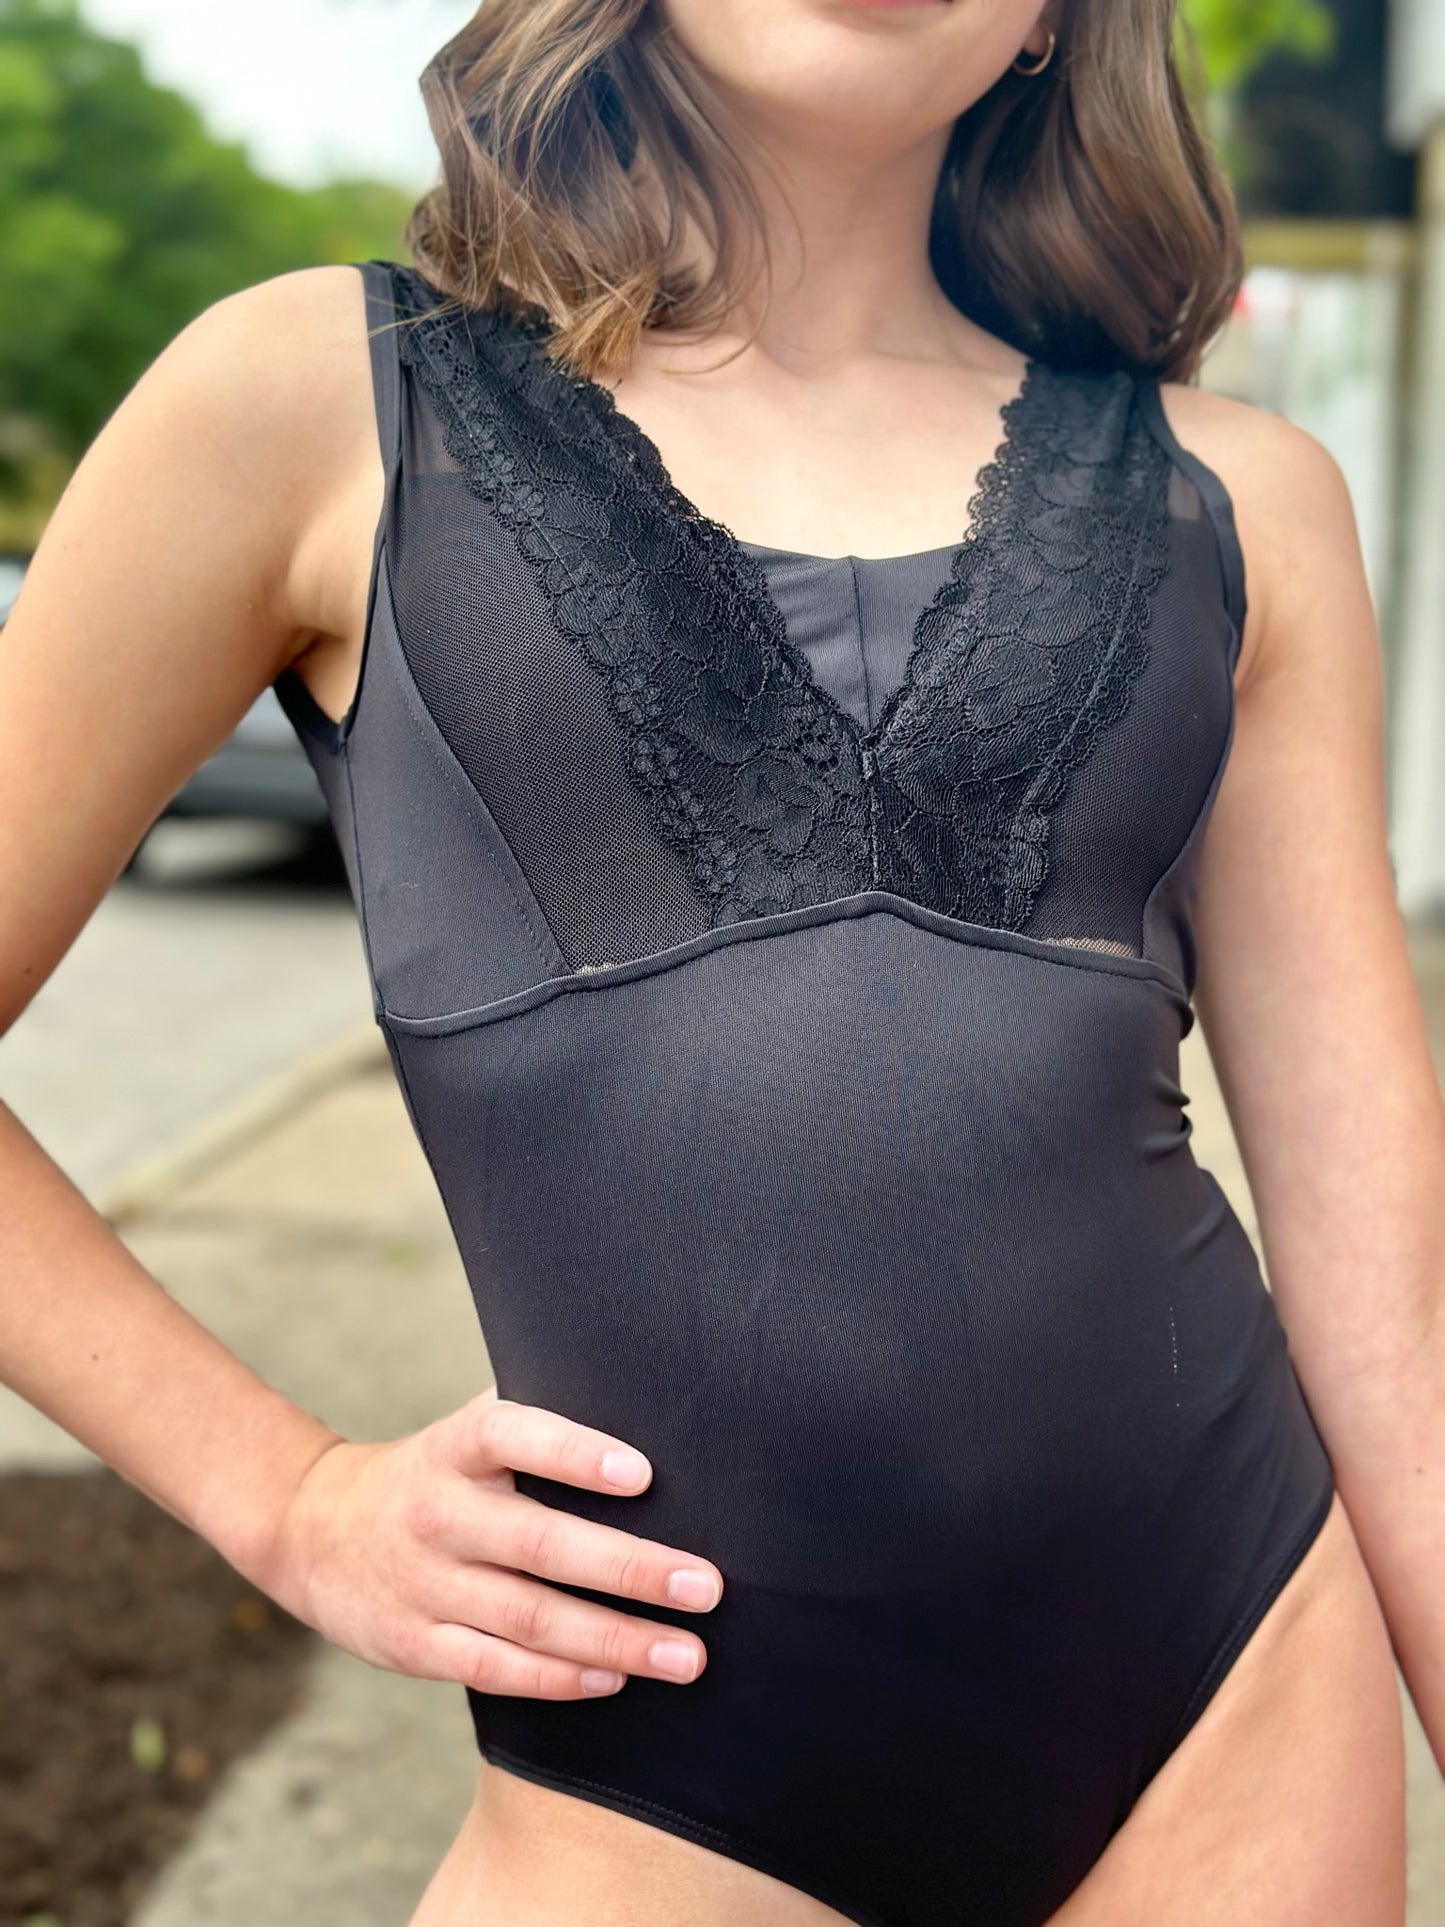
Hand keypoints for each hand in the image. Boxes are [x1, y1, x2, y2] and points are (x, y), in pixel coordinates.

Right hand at [258, 1386, 722, 1699]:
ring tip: (686, 1654)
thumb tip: (644, 1400)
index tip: (642, 1474)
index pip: (514, 1437)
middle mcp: (439, 1513)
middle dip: (631, 1570)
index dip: (575, 1453)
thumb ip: (537, 1421)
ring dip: (616, 1640)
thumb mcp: (466, 1431)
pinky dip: (560, 1679)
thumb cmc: (434, 1472)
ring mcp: (424, 1584)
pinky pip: (496, 1670)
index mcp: (456, 1449)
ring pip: (529, 1619)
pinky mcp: (415, 1644)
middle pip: (540, 1544)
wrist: (312, 1529)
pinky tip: (615, 1677)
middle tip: (706, 1588)